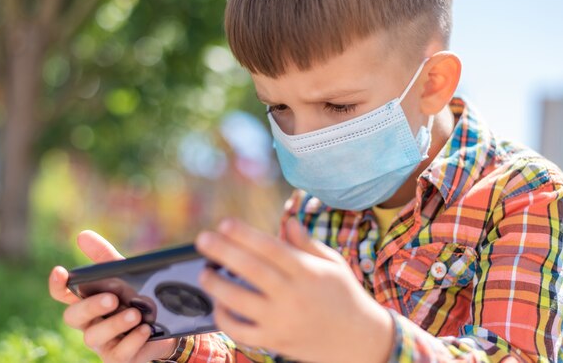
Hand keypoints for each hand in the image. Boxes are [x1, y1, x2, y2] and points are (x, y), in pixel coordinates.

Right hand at [48, 230, 177, 362]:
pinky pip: (119, 355)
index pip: (63, 294)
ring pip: (94, 337)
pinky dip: (132, 340)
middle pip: (73, 317)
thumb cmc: (137, 299)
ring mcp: (103, 344)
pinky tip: (145, 329)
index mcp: (87, 301)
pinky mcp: (119, 359)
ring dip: (115, 324)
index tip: (60, 271)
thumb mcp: (125, 276)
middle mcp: (89, 324)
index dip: (57, 285)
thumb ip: (105, 258)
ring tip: (135, 313)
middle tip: (112, 298)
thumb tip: (82, 235)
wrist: (166, 328)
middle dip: (91, 307)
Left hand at [195, 219, 393, 362]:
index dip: (246, 234)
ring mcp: (283, 321)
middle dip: (223, 252)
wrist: (360, 342)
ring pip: (240, 302)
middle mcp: (293, 295)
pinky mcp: (275, 342)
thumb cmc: (344, 295)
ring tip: (204, 273)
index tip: (224, 223)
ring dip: (217, 285)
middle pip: (252, 270)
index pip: (271, 248)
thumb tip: (287, 220)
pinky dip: (225, 318)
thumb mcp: (332, 264)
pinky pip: (241, 332)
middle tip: (202, 239)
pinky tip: (218, 304)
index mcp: (308, 272)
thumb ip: (306, 243)